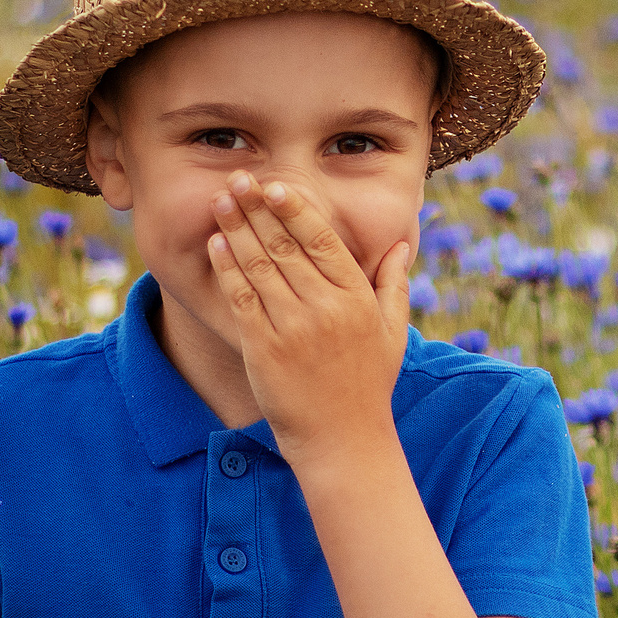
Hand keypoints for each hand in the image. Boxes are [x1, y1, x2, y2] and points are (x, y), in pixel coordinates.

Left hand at [205, 169, 410, 466]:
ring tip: (221, 200)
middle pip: (285, 246)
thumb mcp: (393, 333)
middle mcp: (324, 309)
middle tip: (239, 178)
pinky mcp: (263, 348)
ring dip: (237, 229)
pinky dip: (227, 268)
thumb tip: (401, 243)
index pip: (322, 241)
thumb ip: (394, 284)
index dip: (296, 209)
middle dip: (258, 208)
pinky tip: (216, 244)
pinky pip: (241, 297)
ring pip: (259, 266)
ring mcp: (292, 328)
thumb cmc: (368, 384)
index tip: (276, 184)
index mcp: (356, 299)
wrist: (341, 439)